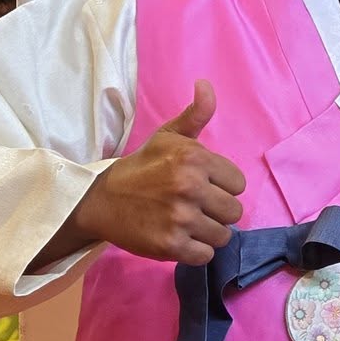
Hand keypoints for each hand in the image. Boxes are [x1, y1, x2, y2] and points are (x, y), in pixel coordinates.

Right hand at [65, 81, 245, 267]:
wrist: (101, 200)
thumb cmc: (142, 167)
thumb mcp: (168, 136)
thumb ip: (195, 114)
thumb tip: (206, 85)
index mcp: (194, 158)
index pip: (238, 183)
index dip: (222, 186)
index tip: (203, 186)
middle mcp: (190, 187)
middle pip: (234, 211)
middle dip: (218, 211)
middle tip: (195, 207)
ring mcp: (180, 218)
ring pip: (223, 236)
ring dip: (208, 233)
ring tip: (188, 223)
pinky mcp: (170, 246)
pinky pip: (205, 255)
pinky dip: (196, 251)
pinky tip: (180, 238)